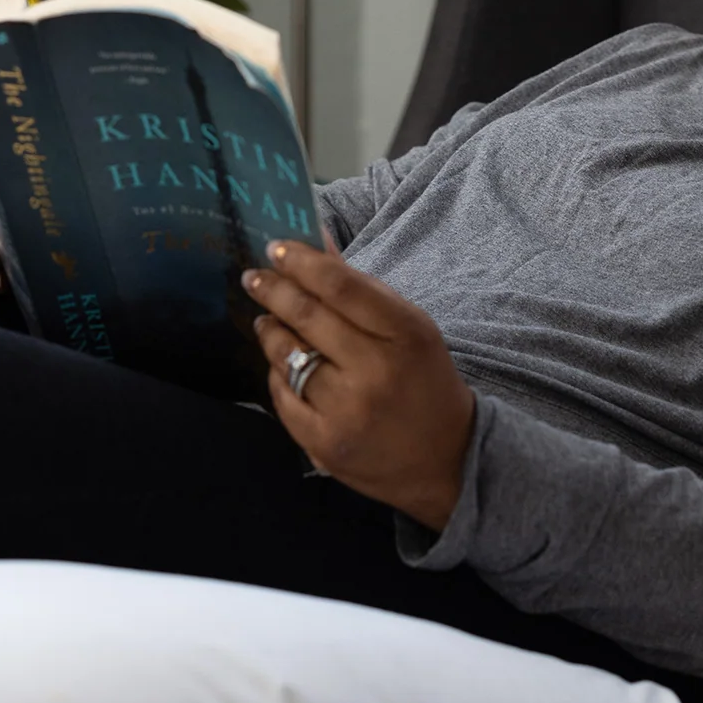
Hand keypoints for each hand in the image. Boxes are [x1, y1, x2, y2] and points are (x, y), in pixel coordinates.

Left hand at [243, 239, 476, 532]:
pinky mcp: (324, 443)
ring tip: (268, 320)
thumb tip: (315, 243)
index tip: (276, 248)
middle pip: (307, 316)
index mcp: (405, 336)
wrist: (447, 459)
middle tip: (255, 277)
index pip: (341, 286)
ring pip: (288, 356)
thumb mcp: (410, 330)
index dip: (301, 262)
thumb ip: (362, 290)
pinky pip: (282, 396)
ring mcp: (346, 410)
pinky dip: (278, 374)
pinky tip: (282, 365)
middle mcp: (375, 371)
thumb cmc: (426, 382)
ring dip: (271, 331)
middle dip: (273, 289)